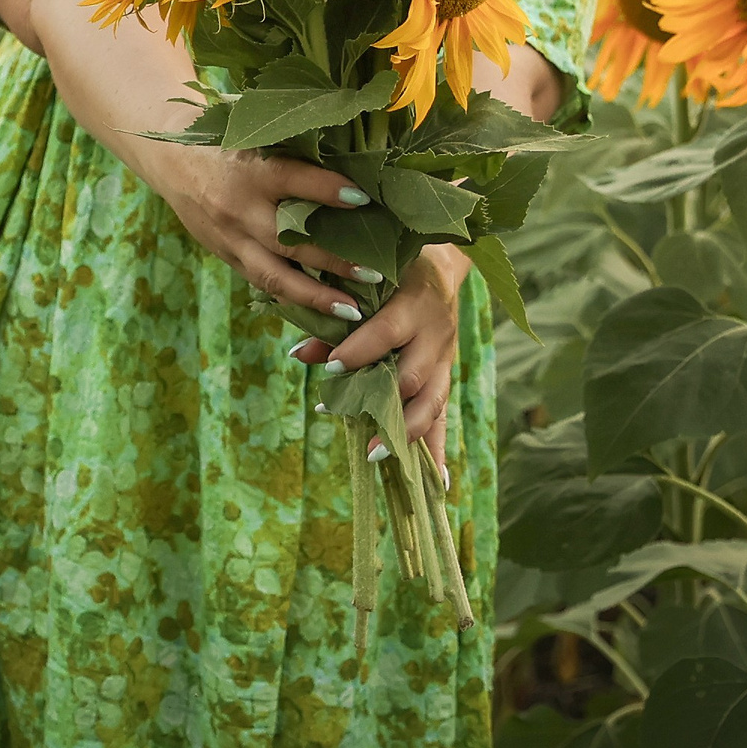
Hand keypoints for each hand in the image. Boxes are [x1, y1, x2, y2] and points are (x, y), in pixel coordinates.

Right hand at [134, 143, 381, 321]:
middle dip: (334, 260)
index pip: (295, 180)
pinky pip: (261, 283)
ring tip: (352, 310)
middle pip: (289, 241)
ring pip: (274, 276)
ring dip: (315, 296)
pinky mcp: (226, 255)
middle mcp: (239, 208)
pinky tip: (321, 309)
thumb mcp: (257, 135)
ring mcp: (230, 238)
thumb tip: (351, 165)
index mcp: (251, 169)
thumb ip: (295, 151)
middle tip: (374, 273)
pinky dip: (292, 298)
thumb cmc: (228, 140)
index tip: (364, 199)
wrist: (172, 158)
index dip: (329, 190)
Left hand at [291, 243, 468, 465]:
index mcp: (413, 304)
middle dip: (383, 403)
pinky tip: (437, 483)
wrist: (441, 264)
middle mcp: (435, 334)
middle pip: (415, 376)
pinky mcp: (446, 376)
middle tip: (348, 418)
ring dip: (406, 432)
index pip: (387, 332)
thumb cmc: (391, 271)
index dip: (360, 351)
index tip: (332, 366)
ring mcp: (445, 359)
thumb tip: (300, 354)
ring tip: (376, 454)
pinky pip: (444, 417)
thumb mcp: (365, 285)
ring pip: (433, 401)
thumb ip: (335, 318)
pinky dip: (439, 450)